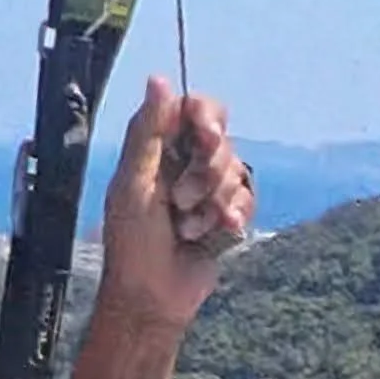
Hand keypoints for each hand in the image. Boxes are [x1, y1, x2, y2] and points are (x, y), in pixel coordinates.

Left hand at [97, 78, 254, 333]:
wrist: (152, 299)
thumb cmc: (132, 244)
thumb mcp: (133, 183)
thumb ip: (148, 131)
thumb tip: (158, 79)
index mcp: (160, 148)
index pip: (196, 108)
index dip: (206, 117)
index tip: (205, 135)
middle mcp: (186, 163)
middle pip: (220, 140)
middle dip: (204, 172)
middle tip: (178, 201)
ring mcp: (209, 189)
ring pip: (235, 171)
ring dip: (211, 204)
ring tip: (186, 229)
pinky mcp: (228, 216)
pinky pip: (246, 200)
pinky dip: (229, 219)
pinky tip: (214, 235)